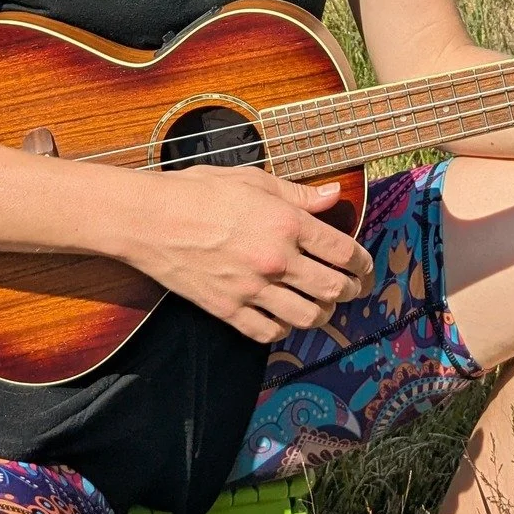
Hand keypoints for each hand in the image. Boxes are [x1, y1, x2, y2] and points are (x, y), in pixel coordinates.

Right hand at [134, 167, 373, 344]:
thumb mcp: (252, 180)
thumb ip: (297, 193)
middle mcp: (276, 259)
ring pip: (308, 317)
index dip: (362, 261)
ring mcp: (252, 289)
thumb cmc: (198, 192)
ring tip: (322, 305)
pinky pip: (270, 332)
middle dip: (351, 290)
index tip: (363, 265)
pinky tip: (285, 317)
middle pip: (334, 289)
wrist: (150, 219)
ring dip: (322, 313)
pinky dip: (285, 329)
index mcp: (286, 223)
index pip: (343, 251)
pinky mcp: (229, 310)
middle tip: (352, 288)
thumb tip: (332, 195)